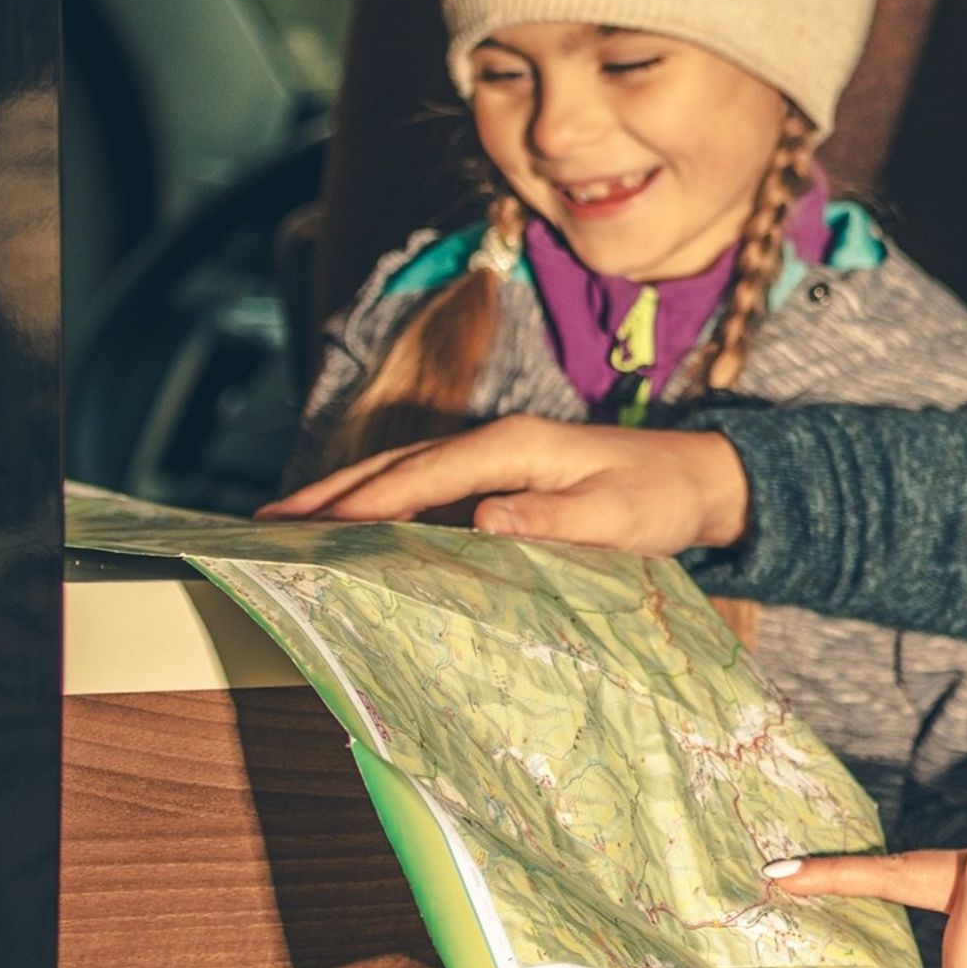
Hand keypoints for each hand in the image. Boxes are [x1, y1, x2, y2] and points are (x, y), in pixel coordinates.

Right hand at [262, 415, 749, 551]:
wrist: (698, 478)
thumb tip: (485, 519)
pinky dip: (382, 500)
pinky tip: (354, 525)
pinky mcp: (501, 473)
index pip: (425, 473)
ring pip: (405, 471)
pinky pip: (426, 485)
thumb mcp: (617, 514)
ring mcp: (496, 454)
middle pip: (397, 464)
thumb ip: (554, 517)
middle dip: (332, 492)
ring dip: (346, 494)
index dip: (368, 501)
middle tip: (268, 523)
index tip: (316, 527)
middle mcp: (496, 440)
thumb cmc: (660, 498)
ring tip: (288, 523)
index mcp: (515, 444)